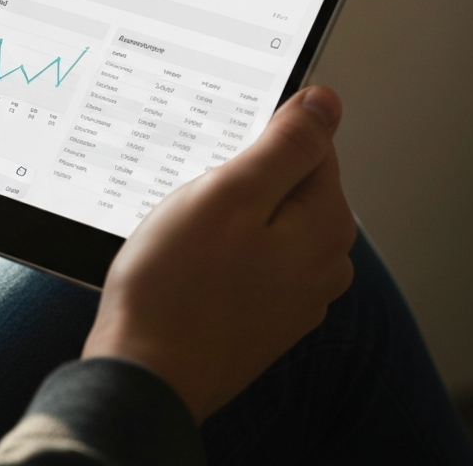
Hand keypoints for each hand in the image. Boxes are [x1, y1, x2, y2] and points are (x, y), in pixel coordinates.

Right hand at [82, 86, 356, 422]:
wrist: (146, 370)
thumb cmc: (179, 283)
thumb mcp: (231, 192)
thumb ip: (286, 144)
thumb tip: (326, 102)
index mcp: (326, 225)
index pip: (309, 143)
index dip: (255, 137)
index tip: (216, 160)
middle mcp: (323, 262)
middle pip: (286, 182)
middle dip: (239, 178)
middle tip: (194, 197)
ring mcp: (295, 293)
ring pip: (263, 219)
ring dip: (225, 212)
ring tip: (185, 231)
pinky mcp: (264, 313)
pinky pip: (248, 255)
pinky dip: (219, 247)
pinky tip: (188, 261)